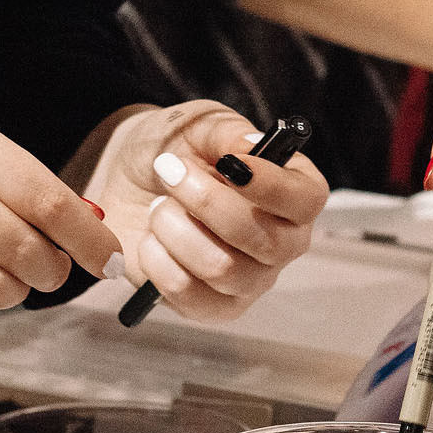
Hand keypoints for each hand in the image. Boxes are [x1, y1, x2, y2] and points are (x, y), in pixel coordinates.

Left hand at [87, 102, 327, 321]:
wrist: (126, 181)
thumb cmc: (175, 150)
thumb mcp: (199, 125)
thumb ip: (227, 134)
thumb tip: (252, 149)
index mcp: (293, 192)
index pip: (307, 201)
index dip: (272, 187)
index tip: (229, 166)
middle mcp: (282, 241)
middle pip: (263, 241)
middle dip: (205, 201)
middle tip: (169, 170)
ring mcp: (251, 280)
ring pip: (221, 268)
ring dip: (175, 228)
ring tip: (159, 207)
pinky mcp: (213, 307)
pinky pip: (187, 293)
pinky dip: (158, 259)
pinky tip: (153, 239)